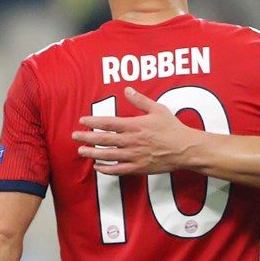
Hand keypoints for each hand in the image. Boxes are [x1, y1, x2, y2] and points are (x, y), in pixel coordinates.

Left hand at [72, 87, 195, 174]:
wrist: (185, 149)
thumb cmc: (173, 128)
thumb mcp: (158, 109)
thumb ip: (141, 100)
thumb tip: (127, 90)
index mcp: (135, 125)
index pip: (109, 123)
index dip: (93, 121)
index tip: (82, 120)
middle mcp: (132, 141)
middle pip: (104, 139)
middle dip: (87, 137)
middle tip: (74, 135)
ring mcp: (134, 156)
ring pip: (108, 155)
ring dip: (92, 153)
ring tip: (81, 150)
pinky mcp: (138, 168)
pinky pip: (118, 170)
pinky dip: (106, 170)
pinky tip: (97, 167)